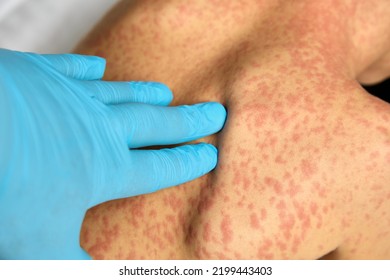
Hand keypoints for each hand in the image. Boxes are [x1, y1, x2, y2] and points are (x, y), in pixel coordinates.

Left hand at [0, 49, 225, 258]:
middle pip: (155, 124)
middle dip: (187, 121)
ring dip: (147, 94)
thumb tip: (98, 274)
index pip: (159, 166)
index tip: (210, 154)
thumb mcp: (39, 242)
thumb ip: (73, 263)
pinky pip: (74, 70)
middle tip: (215, 112)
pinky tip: (100, 67)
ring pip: (122, 95)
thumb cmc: (6, 188)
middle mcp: (99, 129)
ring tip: (167, 92)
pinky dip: (89, 69)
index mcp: (105, 168)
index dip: (187, 162)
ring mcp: (73, 98)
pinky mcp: (42, 75)